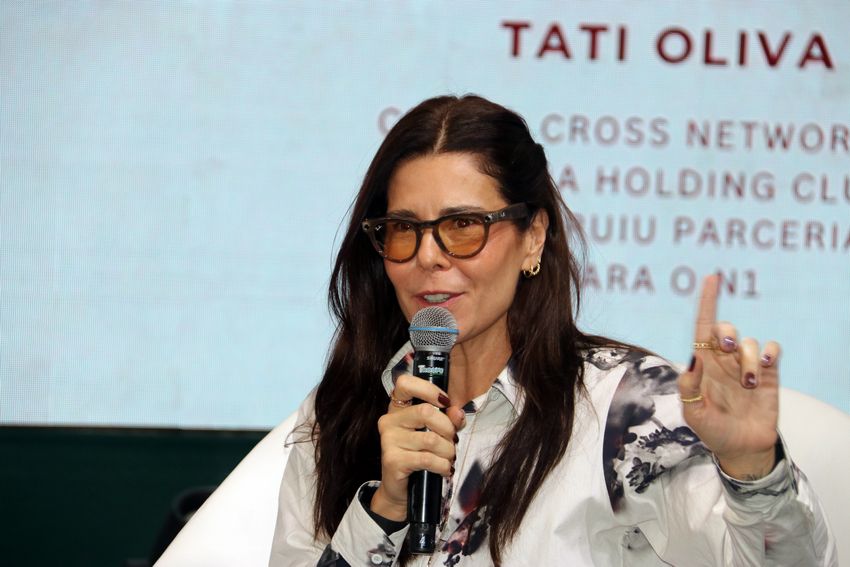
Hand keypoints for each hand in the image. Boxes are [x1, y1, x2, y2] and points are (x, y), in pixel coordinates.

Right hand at [370, 374, 465, 520]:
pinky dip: (443, 465)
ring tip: (448, 458)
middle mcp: (389, 421)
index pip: (405, 383)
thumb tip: (457, 411)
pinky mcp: (392, 460)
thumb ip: (448, 419)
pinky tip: (444, 469)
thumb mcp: (436, 433)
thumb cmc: (419, 455)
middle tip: (452, 441)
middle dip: (448, 428)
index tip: (445, 402)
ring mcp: (389, 440)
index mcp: (398, 408)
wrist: (401, 490)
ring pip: (431, 439)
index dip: (429, 389)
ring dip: (448, 451)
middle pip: (426, 412)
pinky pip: (427, 458)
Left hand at [678, 274, 779, 479]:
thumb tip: (692, 359)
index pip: (702, 327)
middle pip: (725, 329)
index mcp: (702, 364)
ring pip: (750, 342)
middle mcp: (723, 360)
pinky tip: (766, 365)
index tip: (711, 279)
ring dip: (749, 360)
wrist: (741, 447)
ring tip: (748, 385)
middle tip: (727, 348)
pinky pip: (771, 348)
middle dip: (726, 332)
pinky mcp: (768, 373)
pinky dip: (769, 352)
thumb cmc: (712, 429)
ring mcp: (746, 365)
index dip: (706, 302)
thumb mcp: (693, 413)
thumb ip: (688, 388)